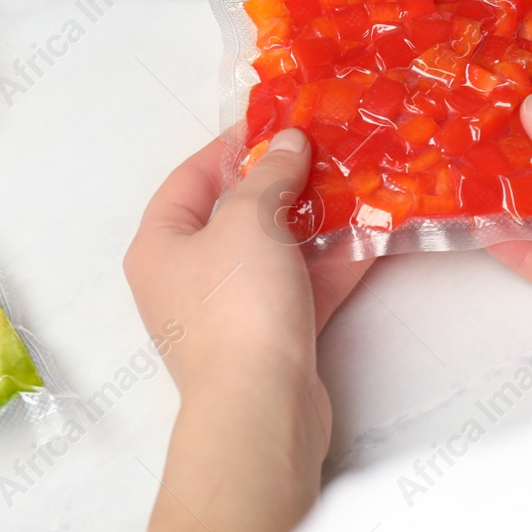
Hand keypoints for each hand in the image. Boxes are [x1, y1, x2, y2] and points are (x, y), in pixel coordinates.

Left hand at [124, 129, 371, 531]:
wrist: (260, 409)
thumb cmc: (237, 305)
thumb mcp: (250, 221)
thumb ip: (271, 175)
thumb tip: (288, 143)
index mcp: (159, 244)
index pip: (190, 177)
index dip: (233, 146)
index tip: (276, 122)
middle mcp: (185, 276)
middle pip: (235, 215)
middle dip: (284, 184)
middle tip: (326, 151)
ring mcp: (228, 311)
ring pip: (274, 252)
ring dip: (315, 221)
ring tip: (357, 184)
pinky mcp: (269, 339)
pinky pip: (300, 288)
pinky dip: (331, 264)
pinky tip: (372, 236)